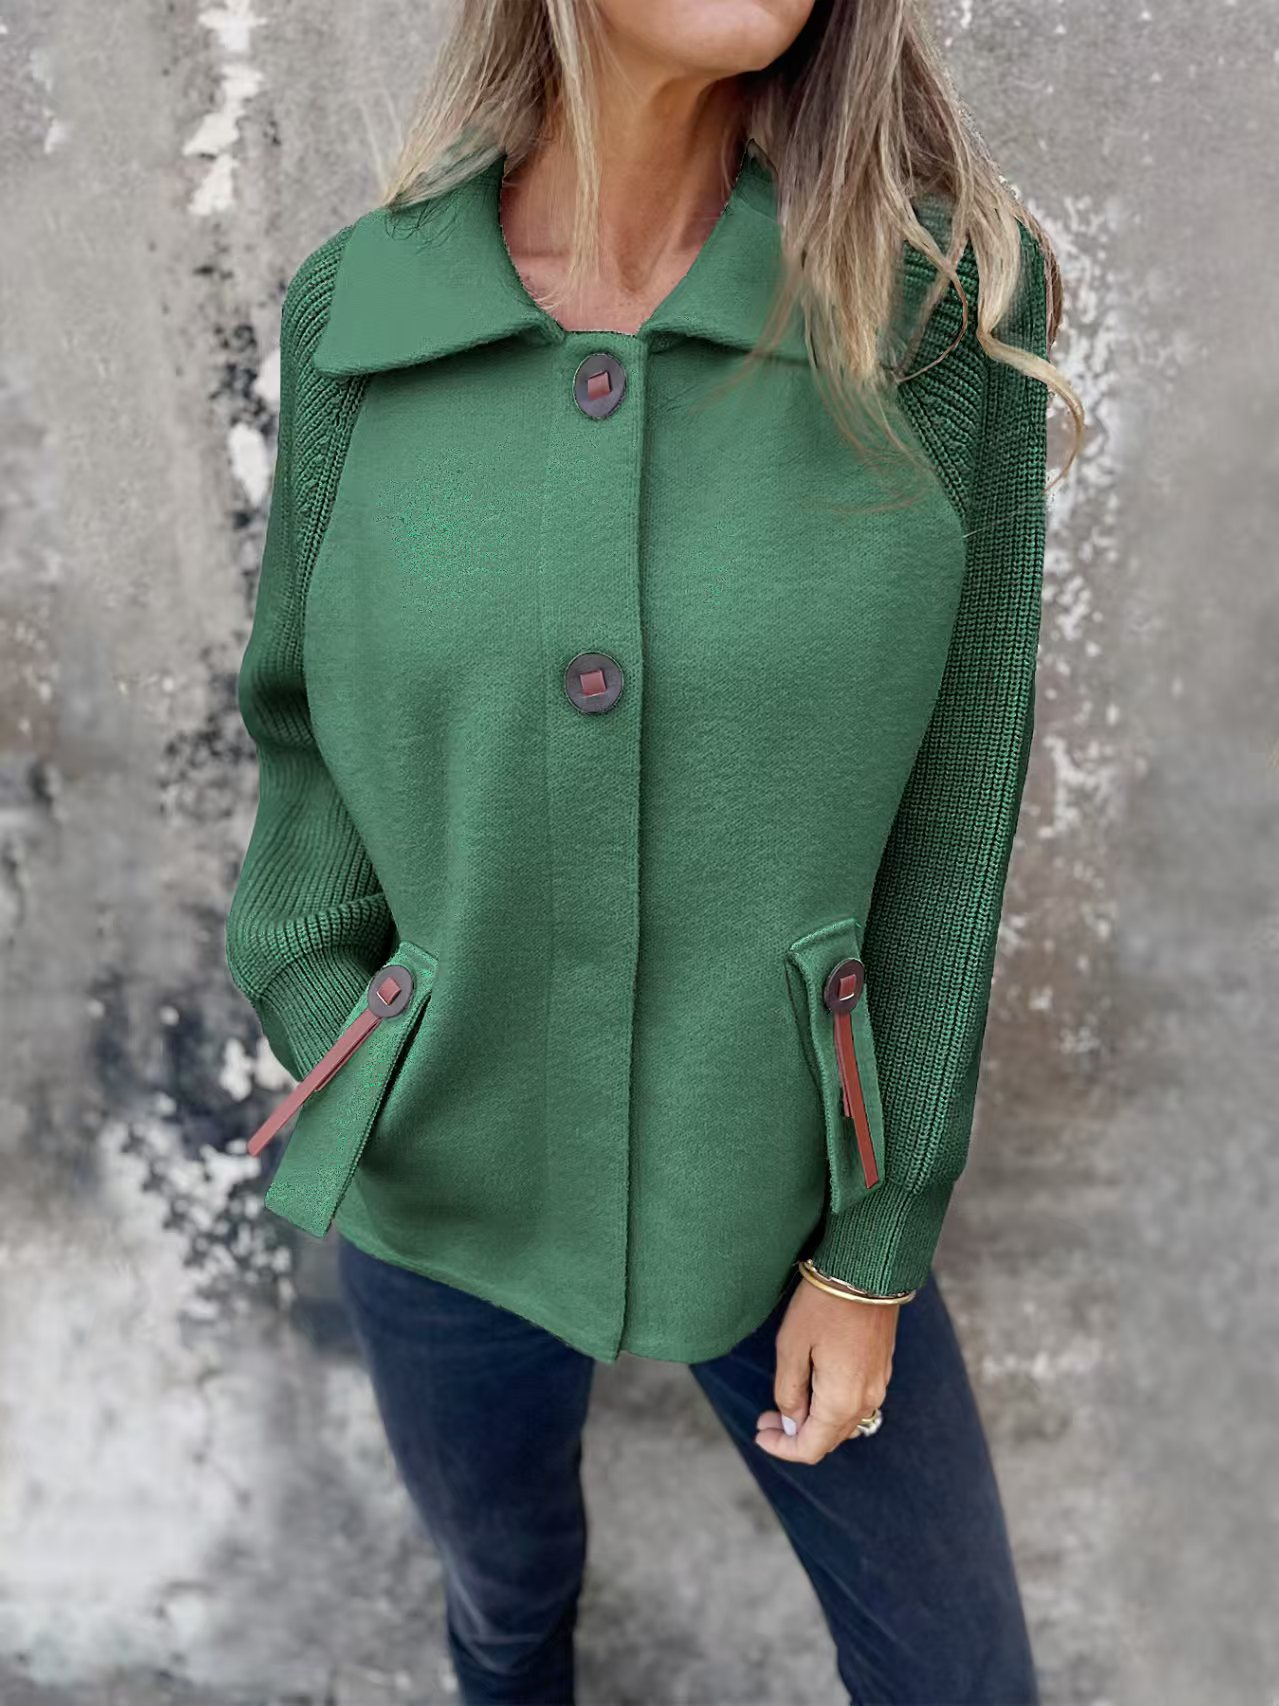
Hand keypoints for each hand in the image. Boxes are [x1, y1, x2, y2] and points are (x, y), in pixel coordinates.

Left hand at [754, 1275, 899, 1464]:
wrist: (866, 1270)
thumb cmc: (823, 1305)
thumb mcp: (791, 1347)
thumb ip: (789, 1392)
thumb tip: (790, 1423)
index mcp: (841, 1402)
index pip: (811, 1448)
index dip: (782, 1448)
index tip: (760, 1433)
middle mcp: (866, 1401)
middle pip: (828, 1439)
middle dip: (794, 1436)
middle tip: (765, 1418)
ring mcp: (878, 1385)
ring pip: (843, 1422)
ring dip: (813, 1421)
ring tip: (784, 1404)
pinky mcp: (881, 1368)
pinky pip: (855, 1403)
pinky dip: (830, 1406)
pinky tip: (812, 1386)